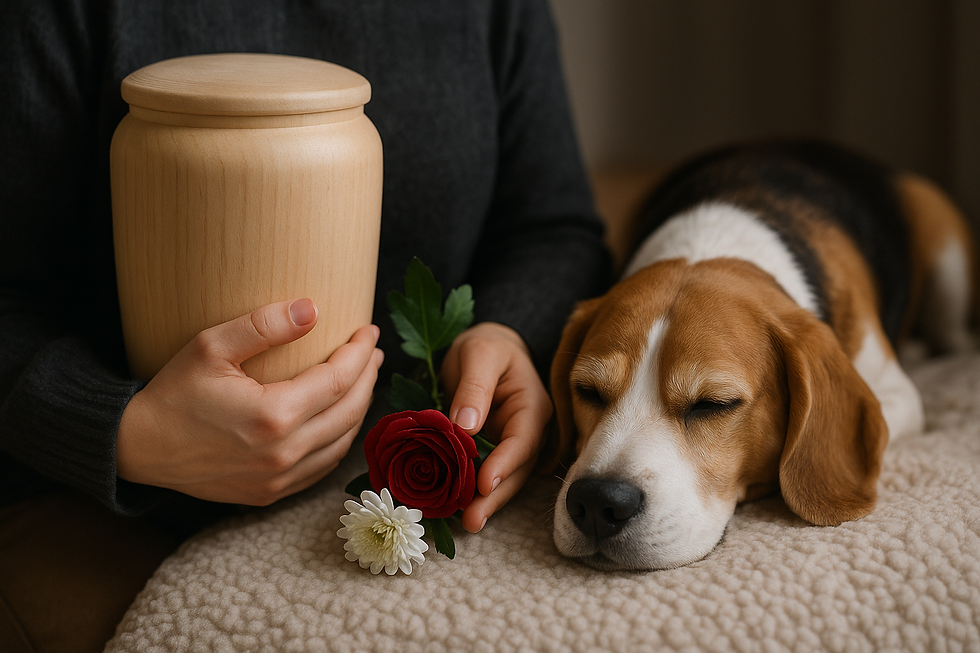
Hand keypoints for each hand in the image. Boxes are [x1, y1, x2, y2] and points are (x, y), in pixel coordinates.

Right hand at [116, 298, 383, 505]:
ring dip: (359, 409)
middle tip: (372, 352)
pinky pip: (322, 467)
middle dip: (367, 378)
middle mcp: (284, 454)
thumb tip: (313, 308)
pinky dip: (339, 439)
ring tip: (363, 380)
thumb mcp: (210, 346)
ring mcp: (279, 479)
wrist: (138, 448)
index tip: (368, 331)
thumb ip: (264, 325)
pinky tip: (340, 418)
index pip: (339, 380)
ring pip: (342, 442)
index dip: (360, 353)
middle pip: (350, 412)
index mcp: (274, 417)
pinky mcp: (271, 493)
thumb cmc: (173, 393)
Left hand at [440, 322, 552, 531]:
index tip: (484, 483)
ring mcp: (510, 444)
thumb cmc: (486, 346)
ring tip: (465, 523)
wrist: (484, 347)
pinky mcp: (493, 452)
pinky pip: (484, 474)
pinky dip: (472, 492)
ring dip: (485, 502)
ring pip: (503, 479)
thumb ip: (473, 387)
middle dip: (495, 496)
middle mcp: (528, 430)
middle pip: (516, 469)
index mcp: (532, 406)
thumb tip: (465, 424)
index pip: (523, 440)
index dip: (506, 464)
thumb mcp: (479, 354)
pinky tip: (455, 508)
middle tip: (471, 519)